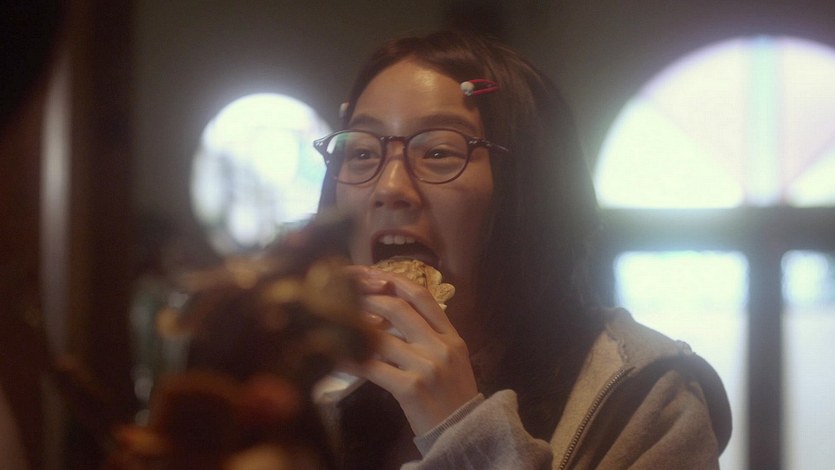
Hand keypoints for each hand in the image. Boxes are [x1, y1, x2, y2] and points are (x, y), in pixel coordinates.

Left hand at [345, 265, 478, 435]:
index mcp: (452, 336)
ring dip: (356, 328)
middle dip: (368, 298)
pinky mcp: (410, 388)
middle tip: (347, 297)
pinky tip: (338, 357)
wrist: (464, 434)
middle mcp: (441, 347)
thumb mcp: (453, 359)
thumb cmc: (453, 396)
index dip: (393, 280)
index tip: (371, 275)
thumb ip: (431, 335)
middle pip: (399, 308)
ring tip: (339, 324)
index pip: (422, 296)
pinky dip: (352, 360)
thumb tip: (394, 311)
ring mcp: (426, 367)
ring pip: (382, 336)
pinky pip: (373, 367)